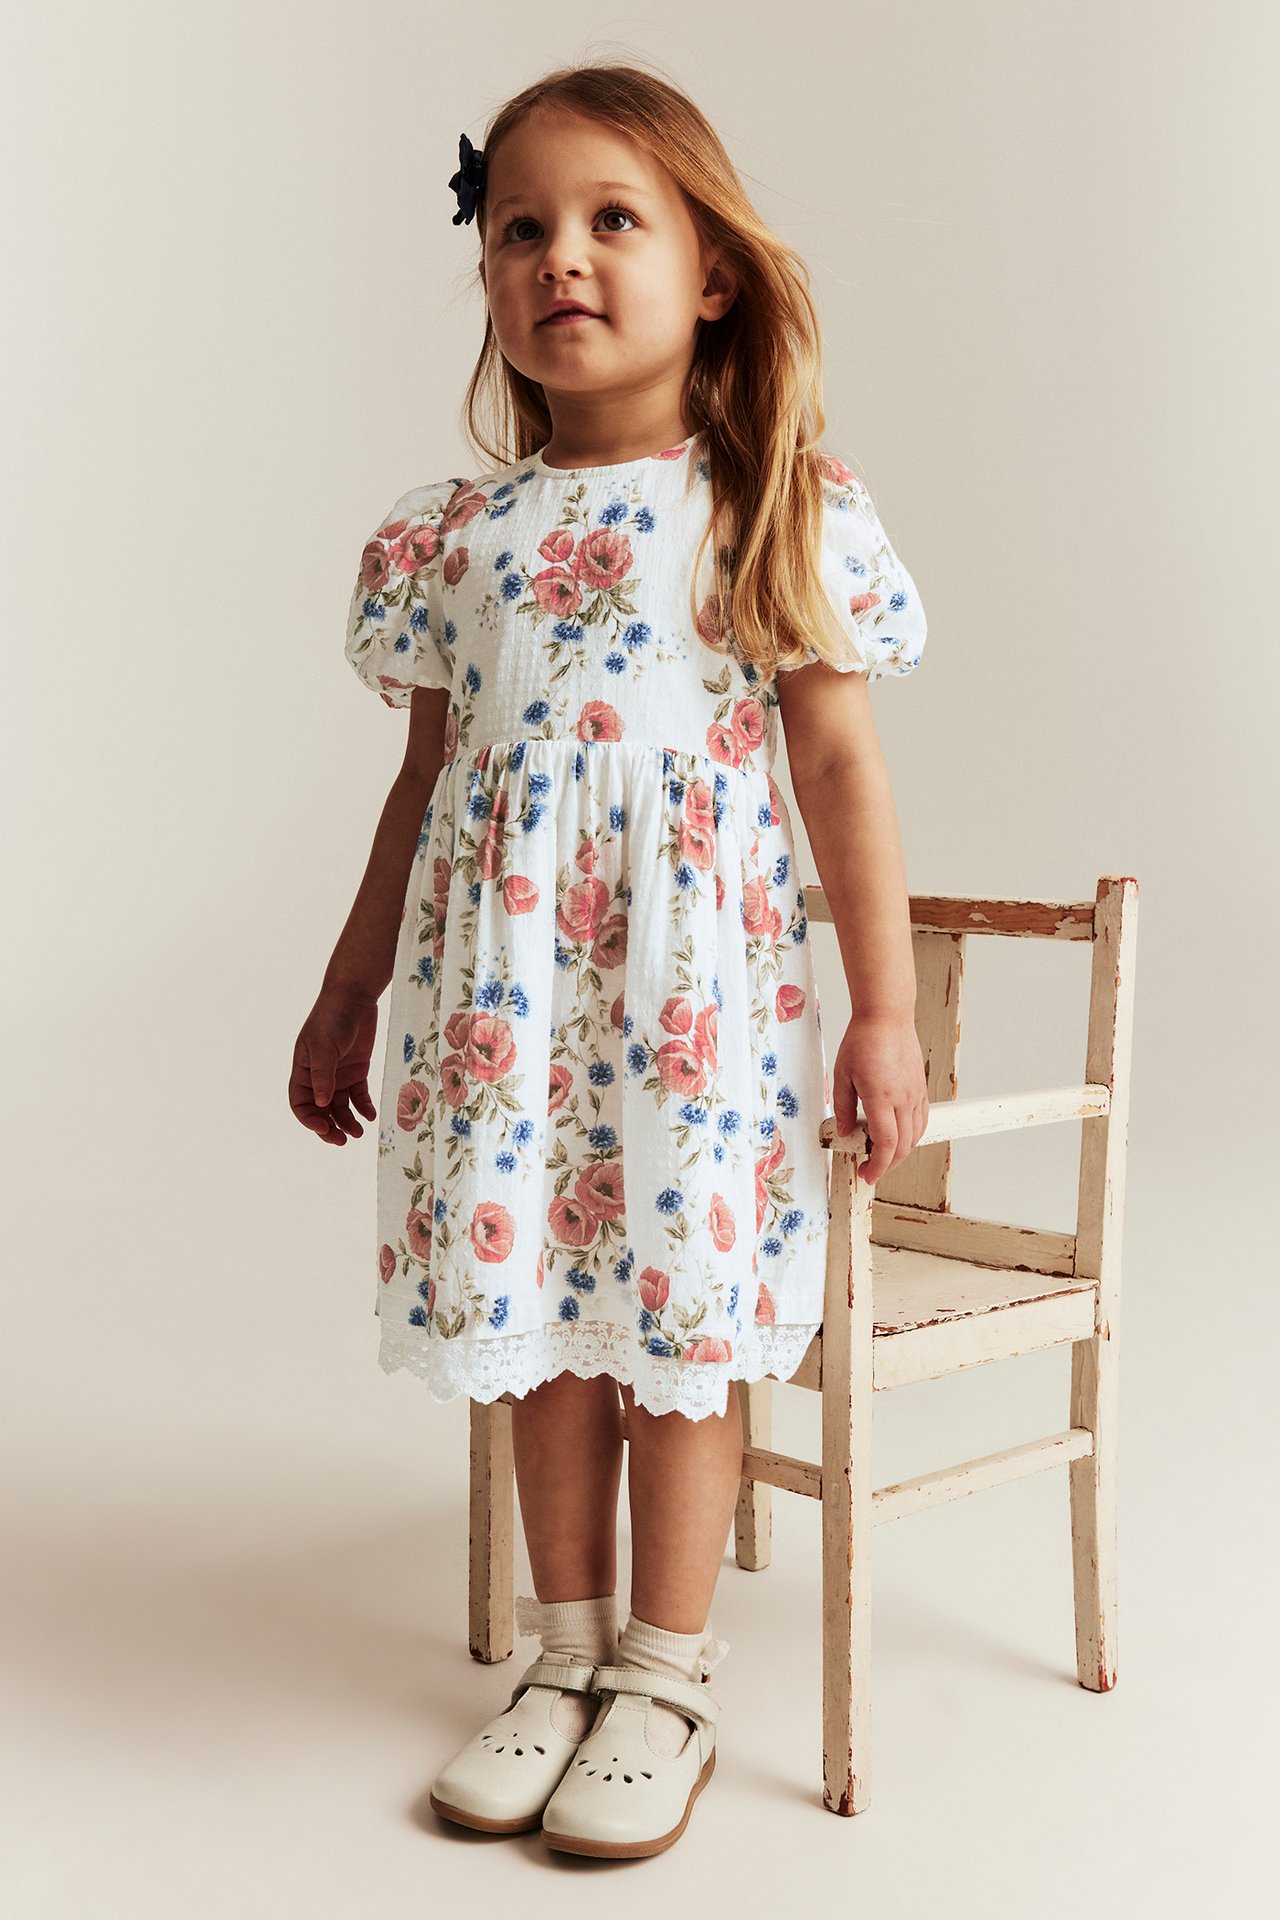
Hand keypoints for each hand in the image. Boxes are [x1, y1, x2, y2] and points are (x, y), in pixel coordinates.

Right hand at [289, 987, 379, 1144]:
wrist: (355, 996)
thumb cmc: (333, 1016)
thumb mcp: (325, 1045)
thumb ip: (323, 1074)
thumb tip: (322, 1105)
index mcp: (303, 1070)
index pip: (300, 1103)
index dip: (309, 1119)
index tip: (324, 1129)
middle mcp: (319, 1076)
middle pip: (320, 1110)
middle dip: (329, 1127)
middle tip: (342, 1141)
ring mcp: (338, 1074)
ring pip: (340, 1107)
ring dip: (347, 1121)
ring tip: (359, 1133)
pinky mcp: (357, 1070)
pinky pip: (358, 1095)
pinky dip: (363, 1107)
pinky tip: (370, 1115)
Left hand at [829, 1010, 928, 1184]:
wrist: (887, 1017)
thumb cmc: (863, 1040)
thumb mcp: (842, 1075)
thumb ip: (843, 1107)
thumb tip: (844, 1131)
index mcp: (881, 1096)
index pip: (886, 1143)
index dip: (878, 1165)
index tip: (867, 1173)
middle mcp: (903, 1098)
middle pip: (903, 1145)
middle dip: (888, 1164)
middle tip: (870, 1168)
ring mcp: (915, 1094)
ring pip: (915, 1135)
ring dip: (900, 1152)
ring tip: (882, 1154)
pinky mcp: (920, 1088)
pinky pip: (921, 1120)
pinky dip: (911, 1135)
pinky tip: (899, 1136)